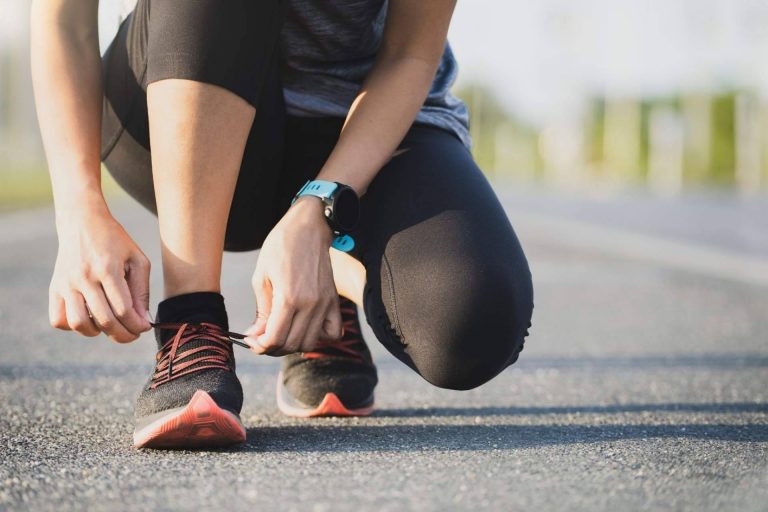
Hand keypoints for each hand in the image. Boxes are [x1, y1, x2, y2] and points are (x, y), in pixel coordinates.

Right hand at [49, 201, 151, 342]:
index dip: (136, 324)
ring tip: (110, 325)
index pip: (123, 309)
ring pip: (79, 324)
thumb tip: (142, 321)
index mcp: (107, 268)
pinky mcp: (54, 288)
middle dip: (123, 335)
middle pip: (104, 320)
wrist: (82, 222)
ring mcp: (65, 283)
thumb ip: (141, 291)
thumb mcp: (137, 260)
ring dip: (98, 332)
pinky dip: (73, 326)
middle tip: (132, 335)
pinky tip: (89, 317)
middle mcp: (83, 277)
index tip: (144, 327)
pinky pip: (58, 319)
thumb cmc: (116, 242)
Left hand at [244, 196, 342, 355]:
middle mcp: (310, 304)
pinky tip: (306, 328)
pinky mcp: (334, 301)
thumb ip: (261, 310)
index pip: (274, 338)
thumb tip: (256, 335)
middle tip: (262, 338)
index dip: (259, 345)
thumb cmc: (281, 246)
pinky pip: (333, 333)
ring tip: (282, 333)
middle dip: (273, 347)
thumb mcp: (262, 276)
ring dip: (293, 344)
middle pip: (291, 344)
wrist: (308, 227)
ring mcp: (325, 304)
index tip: (252, 340)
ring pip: (311, 343)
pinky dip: (320, 337)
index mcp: (289, 297)